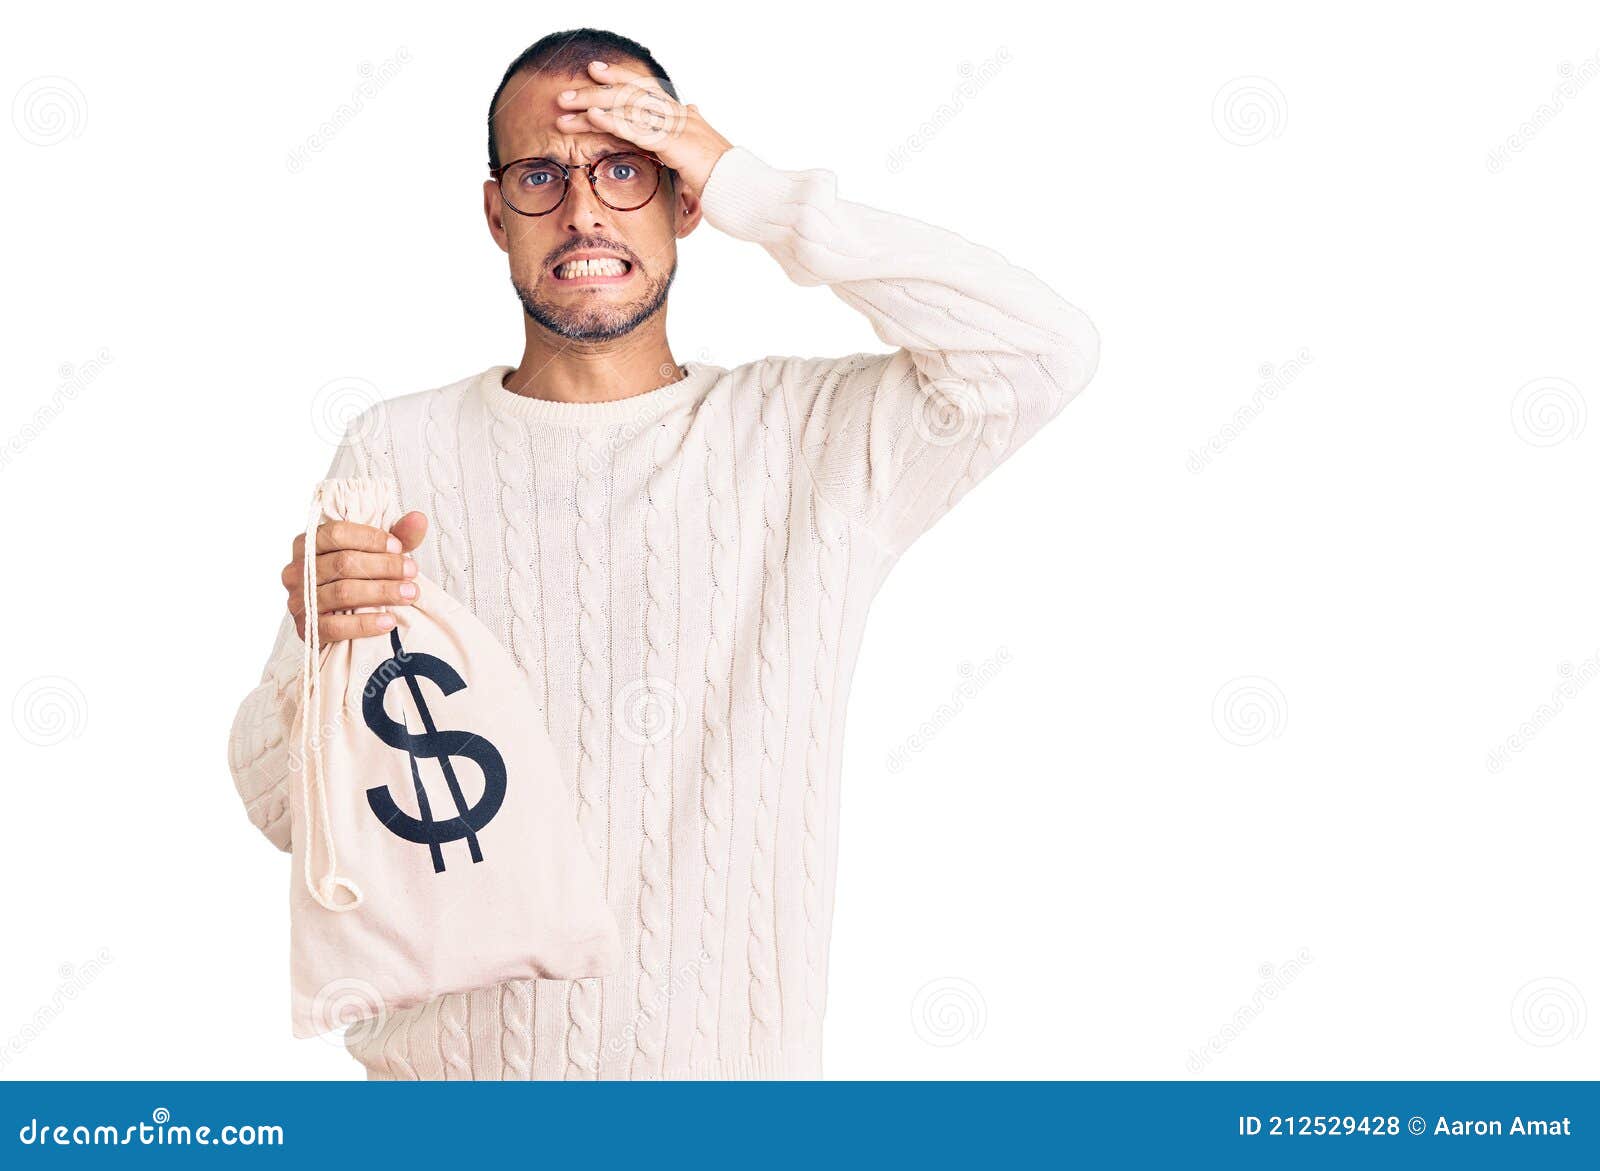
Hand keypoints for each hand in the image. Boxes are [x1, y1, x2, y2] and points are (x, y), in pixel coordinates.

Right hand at [281, 511, 427, 641]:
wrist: (341, 620)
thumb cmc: (358, 577)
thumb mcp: (377, 553)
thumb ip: (398, 536)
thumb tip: (418, 519)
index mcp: (309, 543)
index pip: (336, 533)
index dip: (370, 539)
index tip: (399, 547)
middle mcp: (297, 569)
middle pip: (343, 562)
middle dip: (384, 566)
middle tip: (412, 572)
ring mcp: (299, 600)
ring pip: (342, 593)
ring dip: (381, 593)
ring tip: (409, 594)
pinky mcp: (306, 629)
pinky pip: (335, 627)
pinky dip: (364, 624)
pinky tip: (388, 621)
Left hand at [553, 60, 732, 194]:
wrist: (745, 190)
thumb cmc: (725, 178)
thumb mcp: (704, 149)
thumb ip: (692, 129)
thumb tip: (693, 108)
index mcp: (685, 115)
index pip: (646, 88)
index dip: (619, 78)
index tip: (594, 72)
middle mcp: (680, 114)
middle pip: (631, 93)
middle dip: (596, 91)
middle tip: (566, 93)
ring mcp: (678, 127)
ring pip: (629, 107)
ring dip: (593, 104)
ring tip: (565, 105)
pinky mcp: (675, 145)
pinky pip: (638, 129)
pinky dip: (613, 121)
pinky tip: (592, 117)